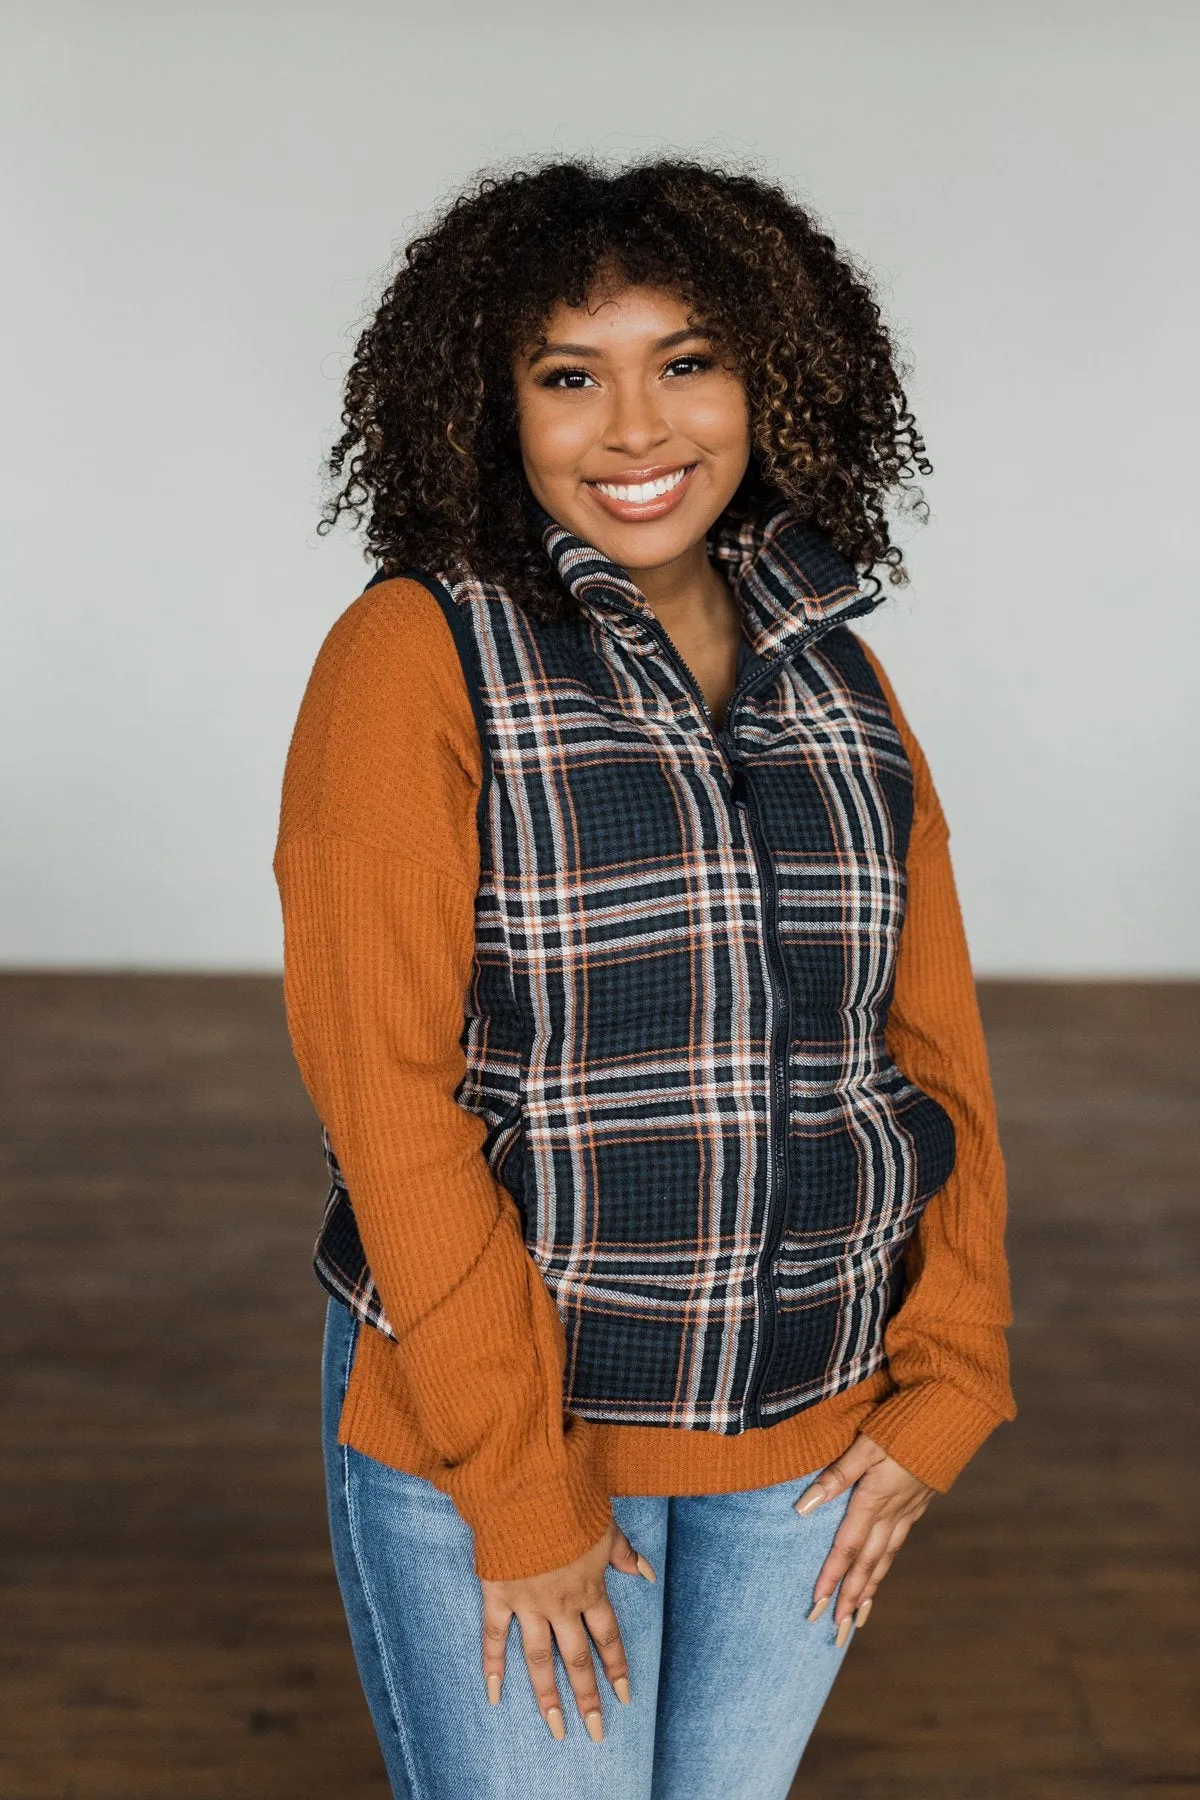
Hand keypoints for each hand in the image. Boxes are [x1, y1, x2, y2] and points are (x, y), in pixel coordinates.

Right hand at [480, 1519, 653, 1741]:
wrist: (529, 1489)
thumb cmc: (571, 1503)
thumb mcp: (606, 1527)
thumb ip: (624, 1554)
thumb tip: (646, 1574)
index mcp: (589, 1588)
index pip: (607, 1638)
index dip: (616, 1668)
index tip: (624, 1696)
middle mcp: (561, 1604)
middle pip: (577, 1659)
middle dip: (588, 1697)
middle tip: (595, 1732)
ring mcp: (528, 1603)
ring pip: (539, 1659)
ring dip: (548, 1696)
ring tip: (556, 1729)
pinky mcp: (499, 1594)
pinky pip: (494, 1636)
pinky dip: (492, 1665)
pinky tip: (494, 1694)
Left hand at [795, 1432, 934, 1640]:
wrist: (952, 1415)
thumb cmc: (903, 1424)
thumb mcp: (864, 1444)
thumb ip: (835, 1476)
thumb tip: (803, 1507)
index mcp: (876, 1499)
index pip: (848, 1547)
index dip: (832, 1576)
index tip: (817, 1602)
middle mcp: (893, 1513)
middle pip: (868, 1563)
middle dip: (850, 1596)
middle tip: (836, 1627)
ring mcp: (908, 1511)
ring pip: (885, 1558)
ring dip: (869, 1587)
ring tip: (857, 1614)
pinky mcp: (918, 1504)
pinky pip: (897, 1544)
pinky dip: (885, 1565)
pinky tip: (880, 1571)